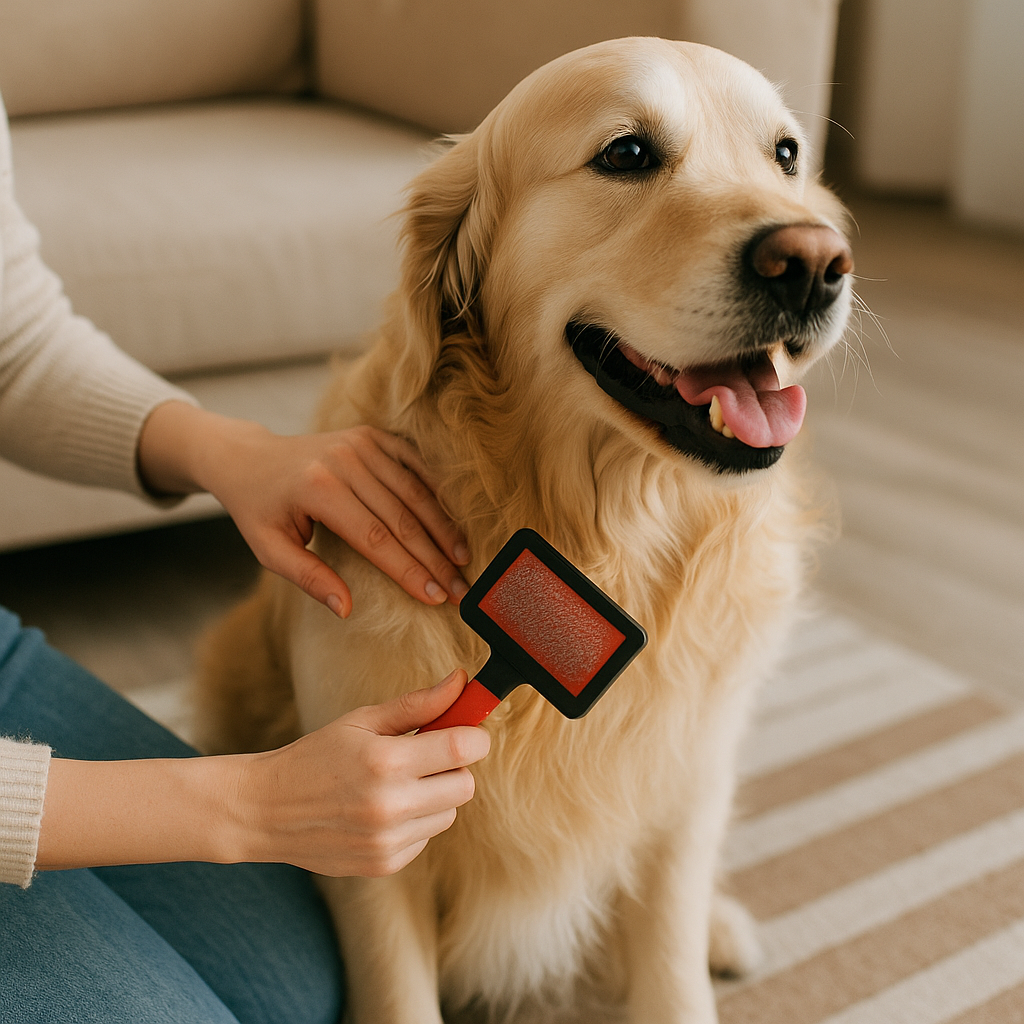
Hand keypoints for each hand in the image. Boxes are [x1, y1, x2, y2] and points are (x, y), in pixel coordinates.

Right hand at [38, 671, 488, 875]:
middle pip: (465, 785)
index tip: (469, 731)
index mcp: (385, 761)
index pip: (462, 749)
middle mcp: (390, 805)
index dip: (475, 736)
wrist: (267, 810)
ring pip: (448, 813)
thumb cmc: (316, 756)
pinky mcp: (385, 864)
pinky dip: (415, 822)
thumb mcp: (362, 720)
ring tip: (397, 783)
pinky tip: (382, 810)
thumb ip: (417, 705)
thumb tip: (461, 682)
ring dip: (435, 796)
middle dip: (453, 767)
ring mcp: (388, 840)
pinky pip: (426, 837)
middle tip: (425, 757)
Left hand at [137, 402, 469, 615]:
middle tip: (459, 589)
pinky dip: (437, 493)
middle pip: (402, 517)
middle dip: (434, 557)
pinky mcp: (373, 436)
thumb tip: (346, 608)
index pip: (376, 537)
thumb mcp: (270, 550)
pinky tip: (453, 520)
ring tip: (463, 560)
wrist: (250, 459)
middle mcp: (345, 460)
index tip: (435, 597)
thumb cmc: (260, 510)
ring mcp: (362, 443)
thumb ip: (308, 577)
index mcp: (319, 488)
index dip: (409, 570)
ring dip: (443, 528)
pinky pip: (415, 465)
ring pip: (415, 492)